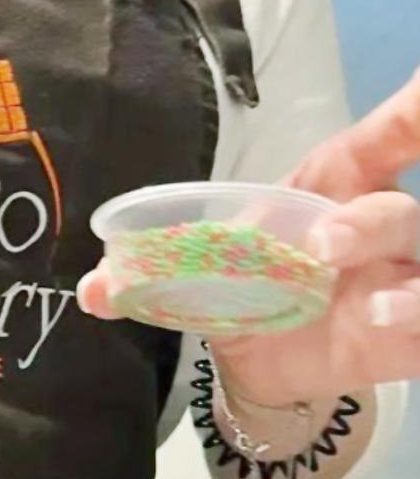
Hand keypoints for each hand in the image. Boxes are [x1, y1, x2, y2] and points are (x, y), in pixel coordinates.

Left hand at [77, 70, 419, 405]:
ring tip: (372, 308)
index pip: (376, 144)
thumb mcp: (199, 276)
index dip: (406, 114)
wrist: (257, 363)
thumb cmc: (238, 296)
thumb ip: (149, 275)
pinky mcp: (401, 337)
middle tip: (319, 247)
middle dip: (365, 223)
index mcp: (323, 196)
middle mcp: (369, 232)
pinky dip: (412, 320)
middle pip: (392, 210)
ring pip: (418, 260)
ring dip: (403, 282)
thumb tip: (91, 290)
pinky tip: (383, 328)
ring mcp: (393, 282)